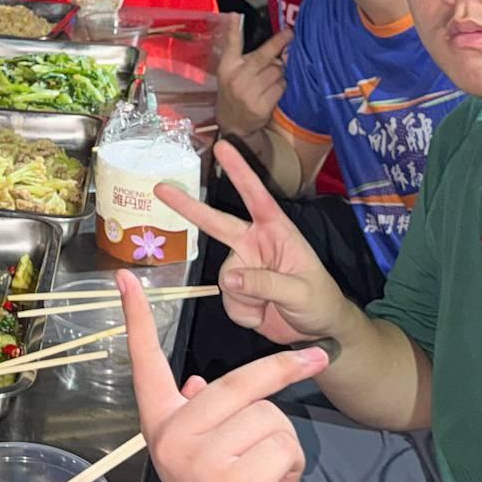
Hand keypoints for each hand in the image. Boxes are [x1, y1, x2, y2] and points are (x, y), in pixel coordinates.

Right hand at [123, 270, 328, 481]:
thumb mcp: (207, 459)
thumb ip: (201, 417)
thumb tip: (197, 385)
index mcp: (161, 427)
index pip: (146, 364)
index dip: (137, 319)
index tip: (124, 277)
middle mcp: (171, 440)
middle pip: (237, 381)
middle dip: (284, 372)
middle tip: (319, 358)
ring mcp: (199, 461)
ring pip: (268, 414)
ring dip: (286, 441)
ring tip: (273, 472)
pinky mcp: (233, 481)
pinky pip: (283, 442)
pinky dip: (294, 463)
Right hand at [156, 144, 349, 345]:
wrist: (319, 334)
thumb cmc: (320, 302)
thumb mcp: (301, 291)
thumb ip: (266, 283)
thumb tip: (228, 278)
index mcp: (277, 232)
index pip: (257, 197)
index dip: (239, 172)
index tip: (223, 147)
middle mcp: (255, 244)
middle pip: (216, 223)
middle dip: (188, 207)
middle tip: (160, 188)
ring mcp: (243, 268)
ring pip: (225, 277)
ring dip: (246, 298)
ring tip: (271, 307)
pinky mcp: (236, 293)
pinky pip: (226, 300)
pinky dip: (244, 313)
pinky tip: (262, 315)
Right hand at [216, 19, 289, 137]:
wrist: (234, 124)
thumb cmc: (235, 91)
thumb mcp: (231, 73)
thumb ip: (245, 58)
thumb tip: (274, 45)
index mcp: (227, 67)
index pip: (230, 45)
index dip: (233, 29)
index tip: (237, 15)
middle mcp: (236, 79)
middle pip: (263, 57)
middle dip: (278, 43)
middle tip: (289, 34)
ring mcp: (248, 94)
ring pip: (276, 72)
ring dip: (279, 72)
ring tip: (271, 78)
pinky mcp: (261, 106)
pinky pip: (281, 86)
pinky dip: (281, 86)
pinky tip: (273, 91)